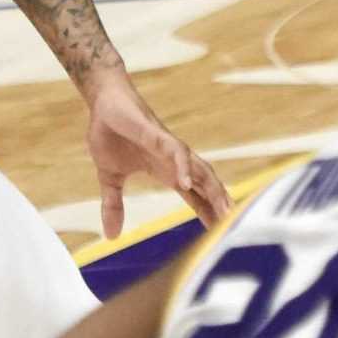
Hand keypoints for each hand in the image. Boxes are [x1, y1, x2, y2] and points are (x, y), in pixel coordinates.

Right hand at [83, 65, 229, 236]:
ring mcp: (168, 146)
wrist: (104, 101)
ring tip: (224, 210)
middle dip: (219, 203)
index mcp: (165, 170)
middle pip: (204, 184)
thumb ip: (113, 205)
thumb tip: (111, 236)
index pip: (193, 194)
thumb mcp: (110, 177)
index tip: (220, 230)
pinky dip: (183, 168)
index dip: (207, 210)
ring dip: (212, 189)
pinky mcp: (156, 134)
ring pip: (198, 168)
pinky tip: (187, 184)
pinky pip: (175, 151)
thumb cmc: (112, 133)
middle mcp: (173, 159)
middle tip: (234, 224)